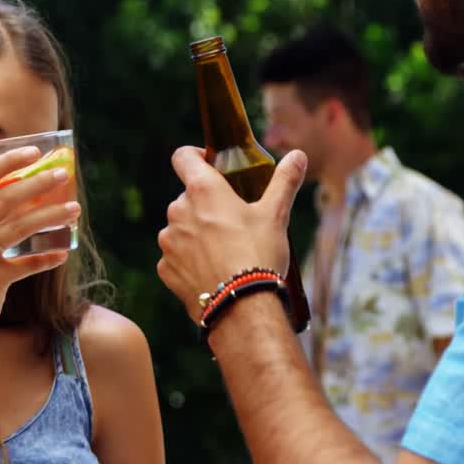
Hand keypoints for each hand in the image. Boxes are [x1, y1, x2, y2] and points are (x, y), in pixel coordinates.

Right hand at [0, 146, 80, 334]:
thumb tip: (32, 188)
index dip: (8, 161)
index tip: (35, 151)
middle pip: (4, 198)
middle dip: (37, 183)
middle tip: (63, 174)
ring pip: (19, 228)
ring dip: (50, 216)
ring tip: (74, 209)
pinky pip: (27, 264)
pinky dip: (47, 258)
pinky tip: (63, 253)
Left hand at [156, 147, 307, 316]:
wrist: (241, 307)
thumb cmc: (259, 255)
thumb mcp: (276, 215)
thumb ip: (284, 181)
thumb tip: (298, 156)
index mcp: (203, 190)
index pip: (183, 157)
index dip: (195, 156)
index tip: (210, 165)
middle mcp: (178, 210)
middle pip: (187, 197)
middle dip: (206, 205)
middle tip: (232, 221)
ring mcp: (168, 241)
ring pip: (181, 227)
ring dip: (196, 232)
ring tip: (225, 250)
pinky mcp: (165, 268)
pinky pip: (175, 256)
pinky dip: (190, 259)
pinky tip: (212, 270)